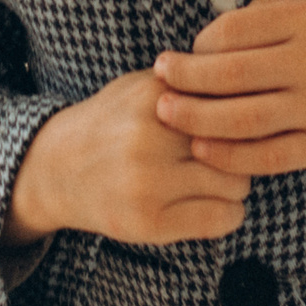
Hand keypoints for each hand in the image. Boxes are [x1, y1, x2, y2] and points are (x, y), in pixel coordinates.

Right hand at [6, 69, 251, 246]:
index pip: (230, 102)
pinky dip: (229, 213)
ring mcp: (148, 184)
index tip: (238, 117)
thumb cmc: (112, 123)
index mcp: (152, 97)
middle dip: (242, 148)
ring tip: (218, 178)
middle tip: (229, 152)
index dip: (240, 110)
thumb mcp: (141, 86)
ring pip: (235, 182)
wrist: (57, 169)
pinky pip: (221, 219)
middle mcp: (148, 139)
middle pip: (237, 143)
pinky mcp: (150, 223)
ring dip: (235, 183)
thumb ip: (189, 81)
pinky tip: (214, 204)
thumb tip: (248, 84)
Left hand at [151, 0, 305, 176]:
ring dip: (194, 118)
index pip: (232, 30)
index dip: (199, 42)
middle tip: (158, 78)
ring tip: (166, 114)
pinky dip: (230, 155)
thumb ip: (272, 9)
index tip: (187, 49)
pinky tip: (203, 149)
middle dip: (184, 78)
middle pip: (228, 74)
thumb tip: (215, 31)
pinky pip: (267, 155)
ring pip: (241, 118)